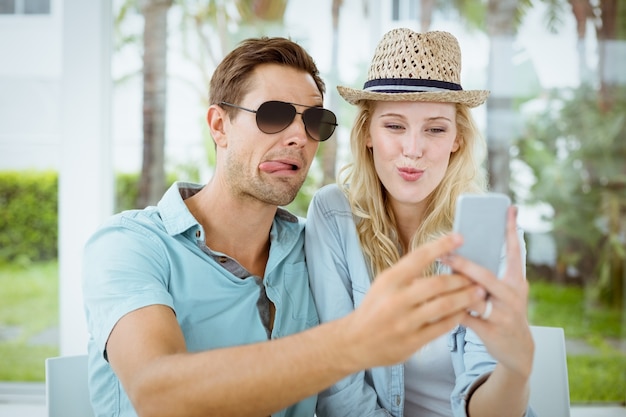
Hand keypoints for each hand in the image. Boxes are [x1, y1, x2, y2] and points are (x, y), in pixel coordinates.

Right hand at [340, 233, 486, 369]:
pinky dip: (456, 318)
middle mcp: (396, 299)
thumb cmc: (374, 307)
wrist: (356, 341)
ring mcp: (405, 322)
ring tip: (478, 292)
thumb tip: (438, 256)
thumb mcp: (384, 283)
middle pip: (438, 283)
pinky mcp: (412, 341)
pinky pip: (442, 327)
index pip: (418, 257)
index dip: (441, 246)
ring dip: (465, 298)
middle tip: (476, 276)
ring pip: (444, 306)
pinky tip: (464, 312)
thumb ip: (408, 272)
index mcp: (389, 280)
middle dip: (461, 278)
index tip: (459, 237)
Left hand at [444, 206, 533, 378]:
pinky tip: (434, 304)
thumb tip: (461, 252)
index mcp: (516, 281)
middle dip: (464, 265)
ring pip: (474, 297)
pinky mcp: (491, 330)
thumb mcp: (506, 292)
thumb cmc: (504, 312)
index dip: (511, 230)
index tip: (509, 208)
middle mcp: (512, 295)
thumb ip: (488, 274)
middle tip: (445, 254)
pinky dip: (449, 309)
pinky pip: (465, 317)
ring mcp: (503, 314)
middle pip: (486, 276)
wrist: (518, 350)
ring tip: (436, 278)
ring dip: (454, 288)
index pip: (515, 252)